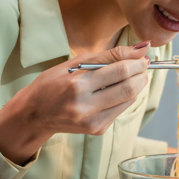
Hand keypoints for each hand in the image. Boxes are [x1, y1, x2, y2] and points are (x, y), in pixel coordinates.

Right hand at [0, 42, 150, 163]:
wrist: (35, 114)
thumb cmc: (53, 83)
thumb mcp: (76, 63)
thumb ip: (110, 55)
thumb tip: (142, 48)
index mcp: (77, 85)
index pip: (119, 72)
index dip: (137, 61)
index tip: (143, 54)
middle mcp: (85, 106)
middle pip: (129, 88)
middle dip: (141, 73)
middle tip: (142, 64)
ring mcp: (92, 121)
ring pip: (129, 99)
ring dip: (136, 84)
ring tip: (130, 74)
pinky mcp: (97, 130)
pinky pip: (121, 109)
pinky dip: (125, 96)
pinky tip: (116, 89)